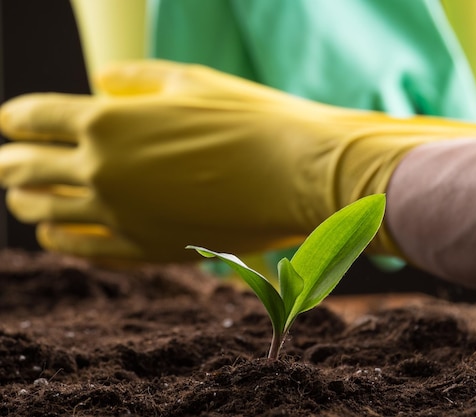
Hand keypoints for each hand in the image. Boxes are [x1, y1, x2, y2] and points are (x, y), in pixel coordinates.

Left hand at [0, 61, 420, 260]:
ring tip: (19, 199)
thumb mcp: (192, 81)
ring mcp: (121, 214)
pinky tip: (53, 235)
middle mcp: (102, 169)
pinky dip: (61, 239)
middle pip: (28, 167)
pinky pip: (84, 247)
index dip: (15, 117)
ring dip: (26, 202)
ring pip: (47, 211)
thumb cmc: (253, 119)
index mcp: (107, 120)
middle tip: (5, 163)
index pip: (34, 117)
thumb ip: (137, 79)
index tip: (8, 121)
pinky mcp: (146, 248)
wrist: (299, 173)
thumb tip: (99, 79)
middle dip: (10, 162)